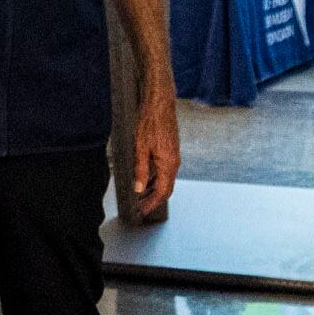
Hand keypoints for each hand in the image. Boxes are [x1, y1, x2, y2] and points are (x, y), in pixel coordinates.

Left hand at [131, 88, 179, 209]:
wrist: (160, 103)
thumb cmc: (150, 122)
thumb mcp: (140, 148)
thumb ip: (140, 170)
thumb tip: (139, 188)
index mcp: (168, 164)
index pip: (163, 192)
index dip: (152, 203)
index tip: (143, 211)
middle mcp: (174, 162)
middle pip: (166, 188)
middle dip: (154, 199)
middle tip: (141, 206)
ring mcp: (174, 156)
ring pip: (166, 179)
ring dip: (155, 189)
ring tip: (141, 195)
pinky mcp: (171, 150)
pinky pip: (166, 170)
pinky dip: (156, 178)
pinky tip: (146, 178)